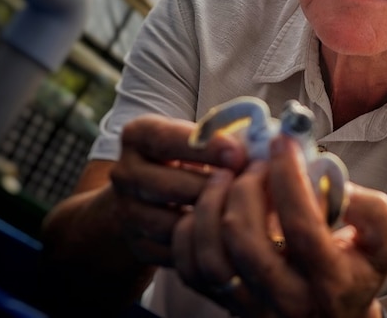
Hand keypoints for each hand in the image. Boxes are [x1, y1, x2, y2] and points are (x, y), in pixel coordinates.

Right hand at [109, 113, 248, 266]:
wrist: (151, 197)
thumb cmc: (189, 159)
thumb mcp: (198, 140)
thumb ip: (223, 138)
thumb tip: (262, 146)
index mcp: (139, 134)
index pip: (167, 139)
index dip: (205, 148)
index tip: (239, 154)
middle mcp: (124, 172)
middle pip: (167, 185)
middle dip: (212, 188)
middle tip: (247, 188)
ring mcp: (126, 211)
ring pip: (169, 223)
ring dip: (208, 219)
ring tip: (239, 212)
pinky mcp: (137, 244)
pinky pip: (172, 250)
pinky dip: (201, 246)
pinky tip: (225, 236)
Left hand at [172, 135, 386, 317]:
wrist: (335, 315)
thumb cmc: (357, 265)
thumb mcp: (383, 239)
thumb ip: (369, 208)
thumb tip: (327, 178)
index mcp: (331, 281)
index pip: (301, 226)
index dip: (288, 178)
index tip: (283, 142)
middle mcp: (287, 300)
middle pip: (245, 239)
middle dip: (246, 186)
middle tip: (256, 162)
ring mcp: (250, 306)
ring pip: (211, 255)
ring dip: (212, 204)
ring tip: (227, 176)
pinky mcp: (224, 303)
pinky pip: (190, 267)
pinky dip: (191, 230)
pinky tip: (211, 206)